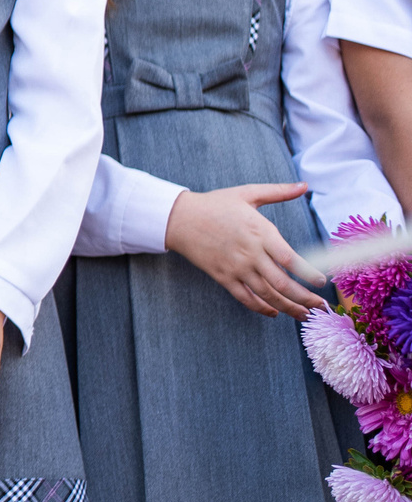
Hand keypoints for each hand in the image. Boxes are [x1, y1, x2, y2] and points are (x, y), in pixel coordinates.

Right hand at [164, 181, 323, 318]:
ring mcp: (236, 268)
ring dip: (288, 308)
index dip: (308, 274)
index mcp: (260, 232)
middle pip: (282, 283)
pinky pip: (245, 298)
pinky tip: (274, 312)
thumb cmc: (215, 204)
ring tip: (304, 316)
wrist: (179, 218)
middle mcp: (250, 254)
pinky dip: (261, 308)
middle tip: (320, 307)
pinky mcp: (223, 277)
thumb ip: (279, 191)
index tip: (322, 282)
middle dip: (304, 298)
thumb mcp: (248, 193)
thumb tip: (305, 185)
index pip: (290, 259)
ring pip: (266, 295)